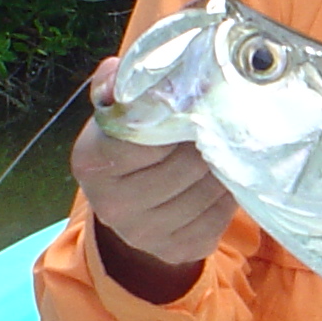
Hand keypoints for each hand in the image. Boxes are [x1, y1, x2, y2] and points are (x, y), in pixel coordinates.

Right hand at [70, 55, 236, 301]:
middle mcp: (113, 204)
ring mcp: (144, 233)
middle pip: (185, 163)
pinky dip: (229, 192)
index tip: (192, 102)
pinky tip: (223, 177)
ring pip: (208, 188)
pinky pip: (221, 214)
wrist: (128, 209)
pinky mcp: (177, 250)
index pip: (144, 131)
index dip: (176, 114)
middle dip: (208, 138)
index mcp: (91, 161)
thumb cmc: (126, 148)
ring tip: (221, 148)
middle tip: (218, 122)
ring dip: (223, 164)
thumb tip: (126, 70)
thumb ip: (119, 85)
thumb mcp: (113, 111)